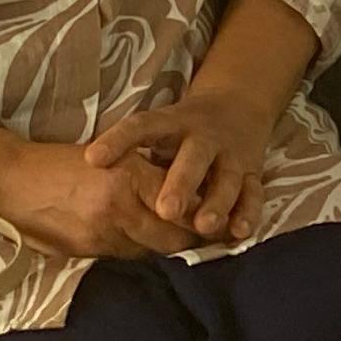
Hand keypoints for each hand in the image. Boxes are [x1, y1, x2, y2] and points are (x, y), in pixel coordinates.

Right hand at [0, 135, 205, 261]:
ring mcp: (103, 234)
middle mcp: (120, 208)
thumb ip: (146, 176)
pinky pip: (127, 257)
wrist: (11, 180)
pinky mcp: (87, 251)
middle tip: (211, 236)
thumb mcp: (112, 156)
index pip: (183, 205)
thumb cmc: (62, 163)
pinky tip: (145, 244)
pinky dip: (140, 251)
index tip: (223, 218)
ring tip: (183, 242)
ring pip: (153, 251)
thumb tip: (184, 195)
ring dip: (169, 248)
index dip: (205, 215)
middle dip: (195, 239)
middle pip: (175, 236)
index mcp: (130, 176)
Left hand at [89, 84, 279, 242]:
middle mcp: (204, 137)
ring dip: (217, 203)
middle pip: (194, 158)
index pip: (142, 127)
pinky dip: (248, 214)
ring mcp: (232, 155)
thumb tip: (87, 183)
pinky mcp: (253, 173)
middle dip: (181, 184)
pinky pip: (253, 194)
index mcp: (173, 123)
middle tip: (165, 210)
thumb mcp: (158, 129)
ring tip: (204, 226)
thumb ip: (133, 153)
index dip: (118, 141)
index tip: (93, 159)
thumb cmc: (182, 129)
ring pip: (227, 179)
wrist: (239, 106)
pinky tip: (238, 233)